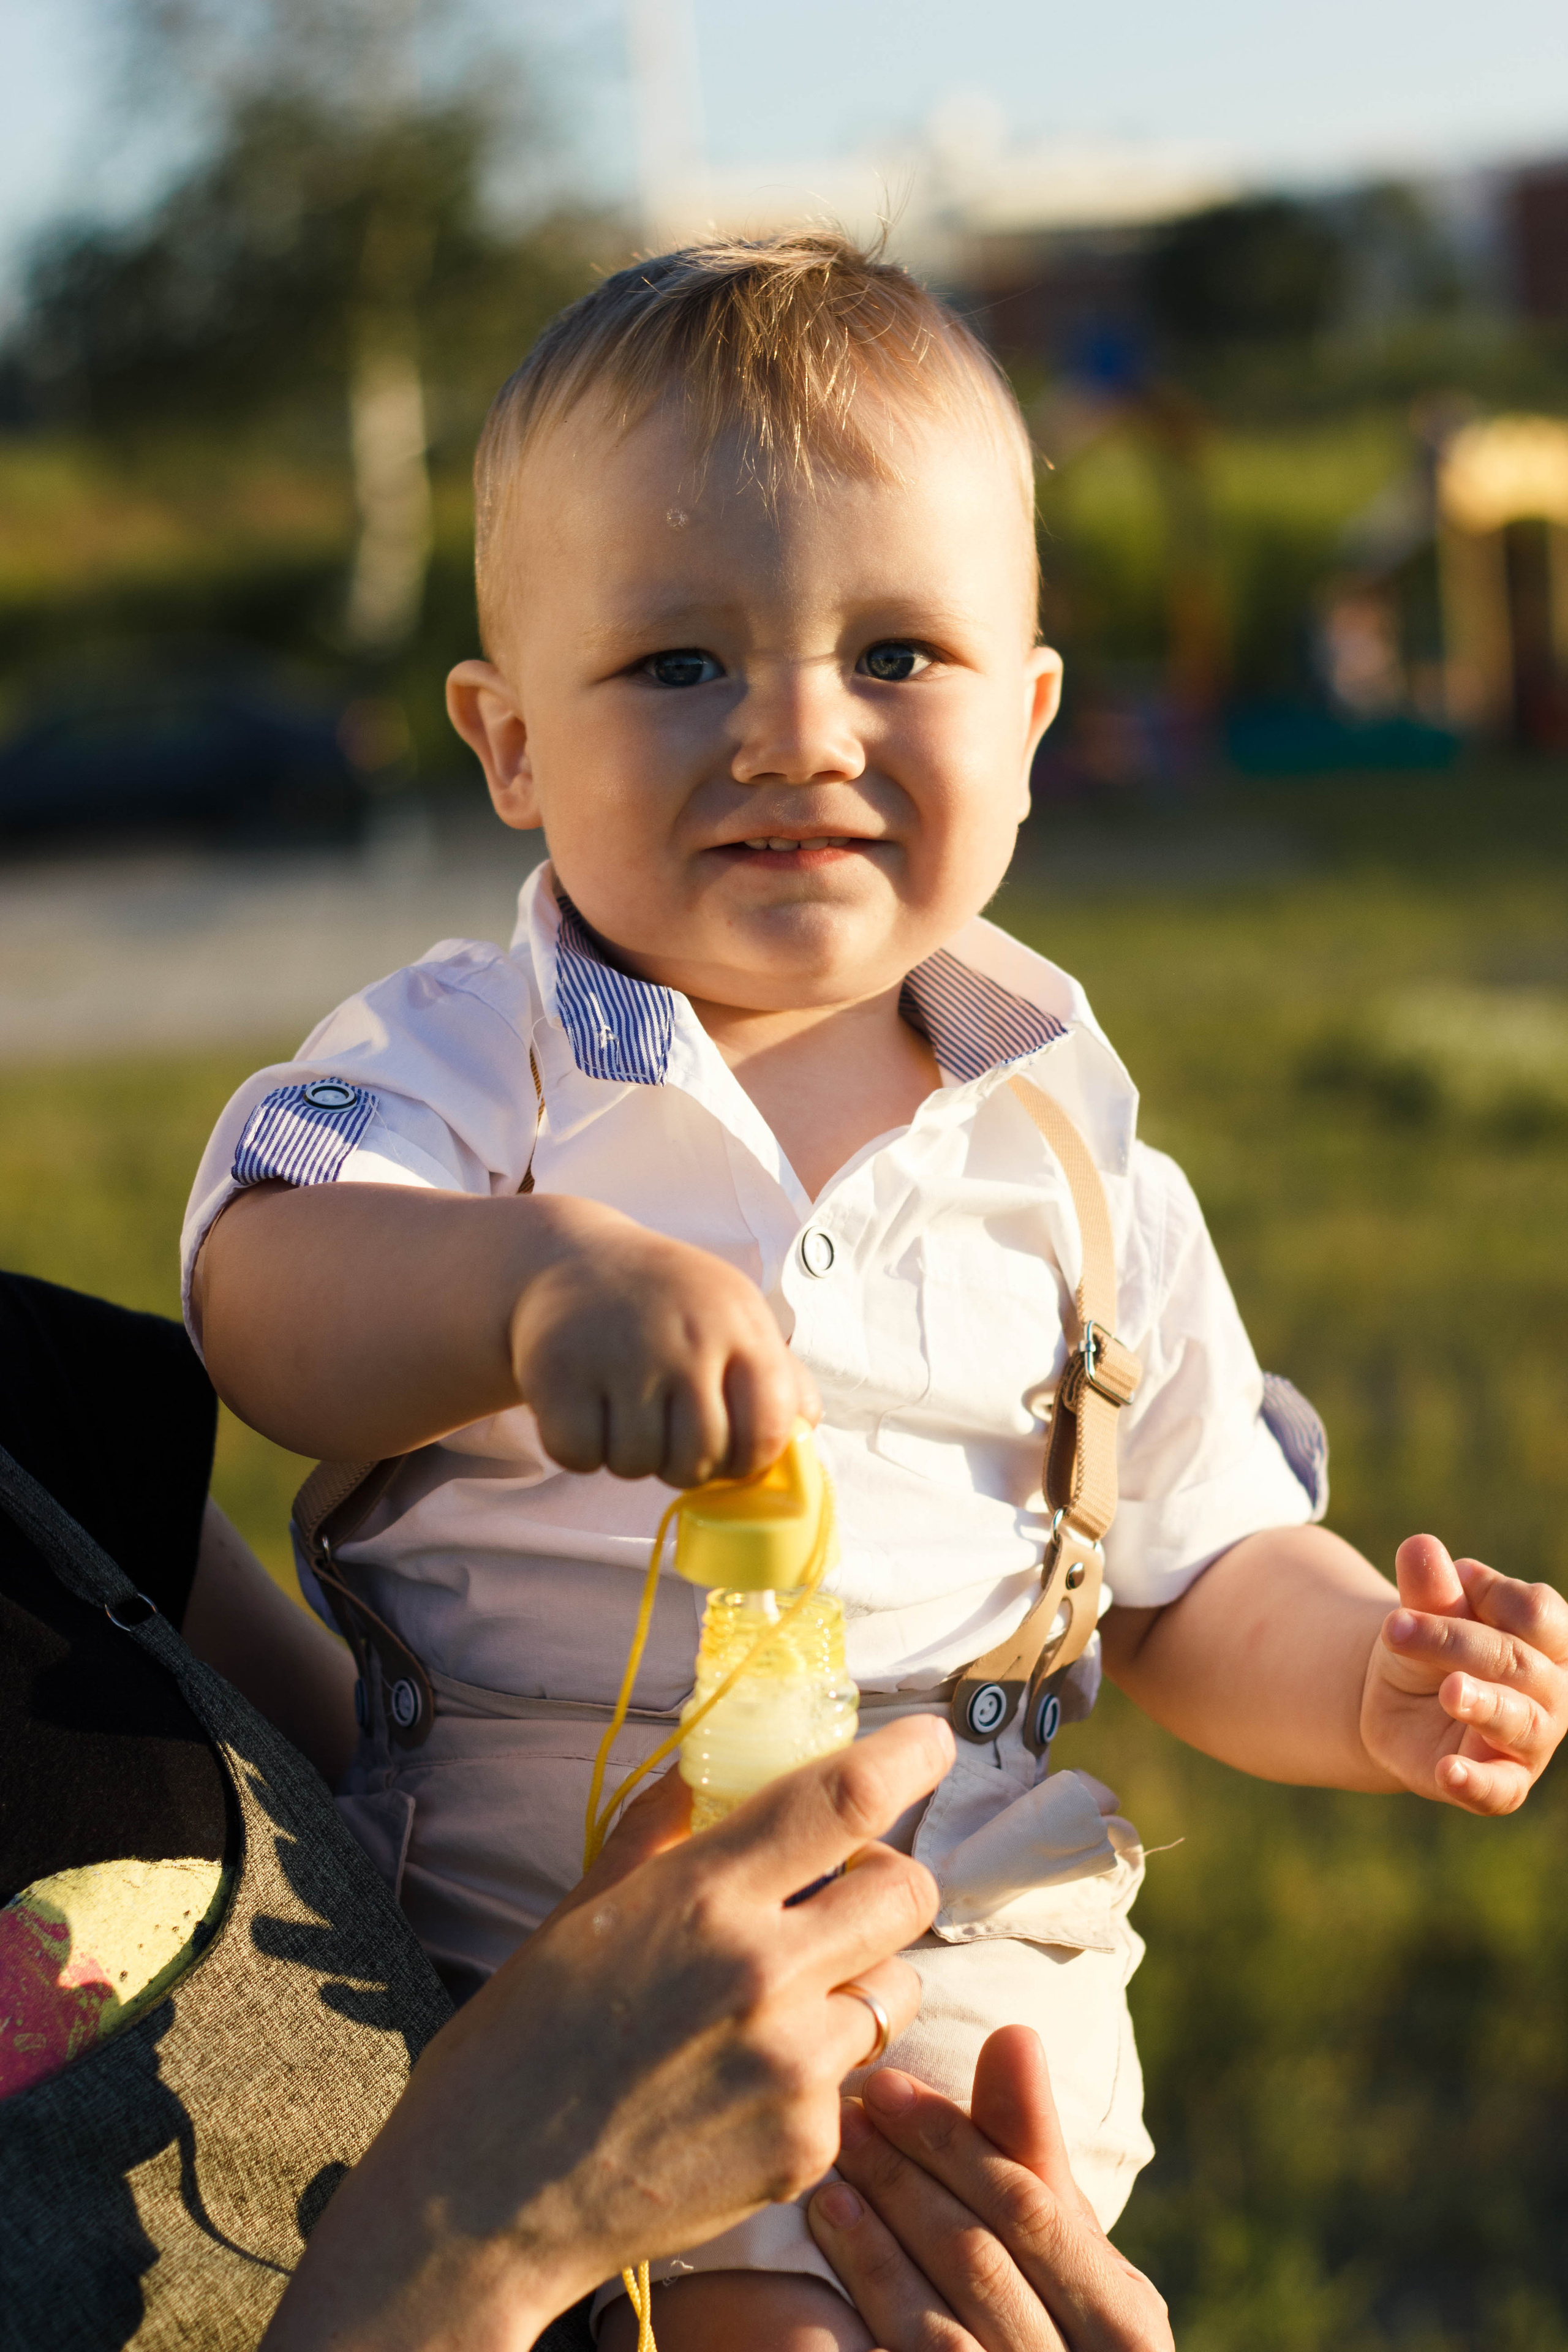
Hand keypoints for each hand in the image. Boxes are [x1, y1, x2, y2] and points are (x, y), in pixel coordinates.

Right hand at [263, 1717, 950, 2351]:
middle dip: (885, 1874)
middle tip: (838, 1888)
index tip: (932, 1740)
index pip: (845, 1799)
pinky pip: (854, 2078)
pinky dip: (819, 2070)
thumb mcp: (580, 1914)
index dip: (907, 1757)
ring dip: (860, 1976)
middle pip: (906, 1889)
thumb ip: (659, 1834)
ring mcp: (794, 2069)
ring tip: (780, 1999)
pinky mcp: (806, 2146)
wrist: (485, 2201)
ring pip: (895, 1987)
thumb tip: (702, 1770)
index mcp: (702, 1898)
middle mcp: (765, 1975)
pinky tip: (743, 2083)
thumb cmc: (518, 2045)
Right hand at [510, 1196, 818, 1483]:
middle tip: (666, 1433)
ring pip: (637, 1464)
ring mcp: (619, 1353)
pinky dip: (579, 1449)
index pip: (767, 1429)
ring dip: (630, 1456)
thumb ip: (781, 1379)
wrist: (573, 1259)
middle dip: (684, 1465)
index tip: (729, 1452)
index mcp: (739, 1324)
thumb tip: (804, 1435)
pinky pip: (578, 1455)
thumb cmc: (669, 1303)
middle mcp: (684, 1336)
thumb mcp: (735, 1317)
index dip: (750, 1460)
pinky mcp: (556, 1370)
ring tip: (623, 1411)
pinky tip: (584, 1409)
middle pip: (699, 1459)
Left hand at [809, 2025, 1170, 2349]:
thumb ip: (1035, 2154)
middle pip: (980, 2261)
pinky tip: (826, 2263)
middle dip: (906, 2181)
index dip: (955, 2143)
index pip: (1031, 2209)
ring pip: (940, 2329)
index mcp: (1128, 2328)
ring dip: (874, 2248)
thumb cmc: (1057, 2325)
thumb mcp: (1068, 2253)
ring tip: (828, 2185)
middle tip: (846, 2119)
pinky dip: (866, 2309)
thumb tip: (1014, 2031)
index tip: (886, 2083)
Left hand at [1361, 1534, 1567, 1814]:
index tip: (1457, 1575)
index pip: (1539, 1613)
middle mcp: (1551, 1691)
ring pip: (1519, 1722)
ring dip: (1484, 1705)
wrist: (1401, 1702)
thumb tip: (1419, 1546)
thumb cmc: (1430, 1646)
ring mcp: (1531, 1740)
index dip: (1497, 1593)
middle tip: (1397, 1628)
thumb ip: (1428, 1588)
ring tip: (1448, 1691)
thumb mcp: (1423, 1614)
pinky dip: (1475, 1783)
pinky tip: (1446, 1771)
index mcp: (1547, 1640)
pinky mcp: (1502, 1781)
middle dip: (1456, 1641)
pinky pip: (1499, 1791)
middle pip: (1517, 1661)